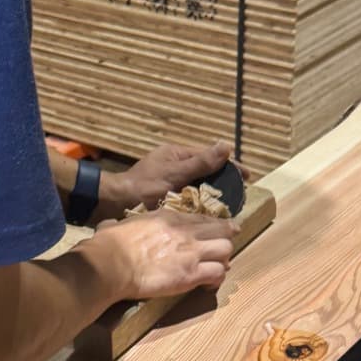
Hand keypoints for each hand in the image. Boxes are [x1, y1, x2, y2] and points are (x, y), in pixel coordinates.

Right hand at [87, 207, 236, 302]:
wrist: (111, 264)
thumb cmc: (109, 245)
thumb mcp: (118, 225)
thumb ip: (120, 225)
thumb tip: (108, 226)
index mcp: (169, 217)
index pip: (201, 218)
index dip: (212, 225)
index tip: (216, 231)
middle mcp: (185, 231)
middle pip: (222, 230)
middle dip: (225, 238)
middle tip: (224, 248)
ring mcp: (191, 252)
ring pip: (226, 249)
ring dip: (223, 259)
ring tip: (217, 268)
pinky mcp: (191, 274)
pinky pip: (218, 273)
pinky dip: (217, 280)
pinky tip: (209, 285)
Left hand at [99, 140, 239, 220]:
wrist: (113, 204)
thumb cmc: (142, 187)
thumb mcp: (175, 173)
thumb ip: (201, 162)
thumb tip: (227, 146)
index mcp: (176, 154)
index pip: (210, 156)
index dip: (230, 166)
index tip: (248, 176)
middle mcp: (174, 165)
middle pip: (206, 171)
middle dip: (223, 181)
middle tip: (240, 195)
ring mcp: (168, 180)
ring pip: (198, 185)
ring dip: (212, 194)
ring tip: (229, 207)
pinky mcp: (163, 195)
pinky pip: (187, 197)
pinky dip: (199, 204)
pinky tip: (208, 215)